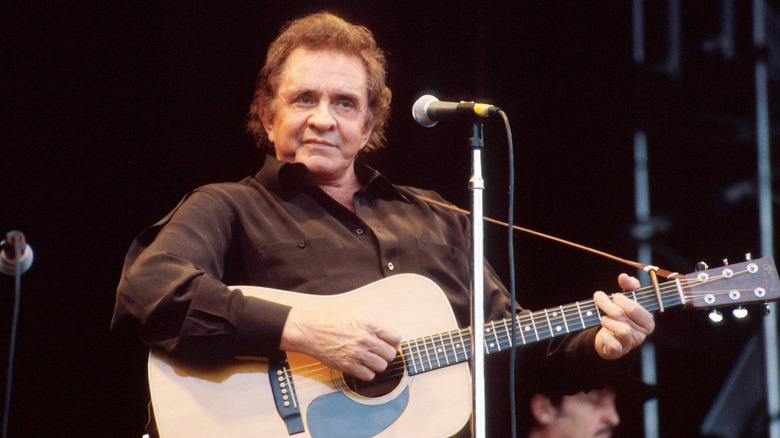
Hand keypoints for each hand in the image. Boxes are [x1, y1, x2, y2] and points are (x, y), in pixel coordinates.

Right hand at [279, 308, 401, 380]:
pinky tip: (361, 366)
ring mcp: (357, 353)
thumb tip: (390, 338)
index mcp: (369, 324)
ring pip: (381, 366)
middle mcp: (365, 339)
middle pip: (390, 354)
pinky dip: (367, 373)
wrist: (311, 331)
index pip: (395, 338)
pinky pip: (368, 376)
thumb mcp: (356, 316)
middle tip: (378, 353)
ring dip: (377, 365)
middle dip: (386, 355)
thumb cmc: (332, 322)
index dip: (393, 343)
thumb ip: (374, 327)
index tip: (389, 345)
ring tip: (369, 360)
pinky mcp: (348, 366)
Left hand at [593, 273, 654, 358]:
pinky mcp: (618, 351)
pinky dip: (605, 336)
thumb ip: (629, 287)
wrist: (608, 337)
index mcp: (647, 320)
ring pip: (621, 330)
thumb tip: (624, 277)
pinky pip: (613, 344)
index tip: (614, 295)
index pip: (635, 308)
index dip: (622, 300)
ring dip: (607, 321)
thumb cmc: (620, 316)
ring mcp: (630, 343)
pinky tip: (602, 332)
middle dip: (607, 304)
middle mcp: (641, 333)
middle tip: (599, 298)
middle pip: (623, 315)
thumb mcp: (627, 300)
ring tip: (601, 317)